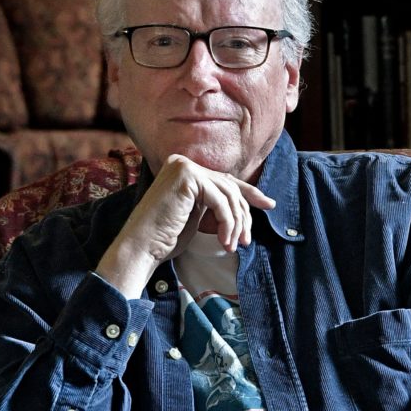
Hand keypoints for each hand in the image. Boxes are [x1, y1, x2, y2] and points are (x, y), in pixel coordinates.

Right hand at [95, 154, 275, 298]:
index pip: (224, 180)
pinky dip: (227, 223)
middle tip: (246, 240)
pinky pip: (221, 200)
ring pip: (228, 194)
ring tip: (233, 245)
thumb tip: (247, 202)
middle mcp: (182, 162)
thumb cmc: (165, 238)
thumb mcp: (198, 216)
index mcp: (184, 170)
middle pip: (229, 186)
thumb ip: (215, 203)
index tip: (269, 204)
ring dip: (236, 223)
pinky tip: (225, 240)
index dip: (250, 193)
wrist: (141, 248)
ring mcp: (183, 166)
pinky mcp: (187, 177)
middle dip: (243, 215)